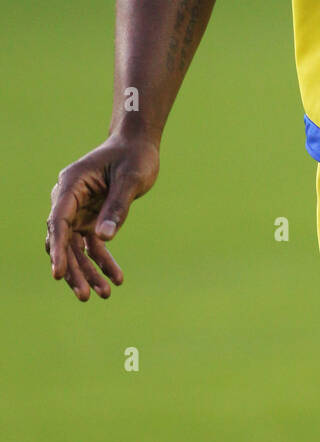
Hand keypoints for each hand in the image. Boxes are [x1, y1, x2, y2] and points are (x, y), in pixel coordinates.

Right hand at [45, 133, 159, 300]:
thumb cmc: (134, 156)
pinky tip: (116, 279)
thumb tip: (103, 238)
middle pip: (64, 240)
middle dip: (74, 269)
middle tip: (86, 295)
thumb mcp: (131, 179)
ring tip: (104, 294)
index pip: (58, 221)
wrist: (138, 145)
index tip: (58, 273)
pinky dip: (102, 262)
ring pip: (76, 248)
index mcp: (71, 184)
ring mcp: (78, 211)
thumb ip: (117, 207)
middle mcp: (69, 199)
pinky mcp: (91, 218)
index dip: (58, 249)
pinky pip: (92, 245)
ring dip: (88, 271)